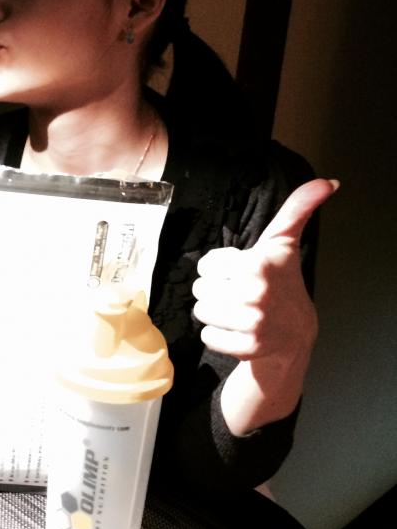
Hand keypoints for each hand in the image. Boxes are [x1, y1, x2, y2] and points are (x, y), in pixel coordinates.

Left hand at [192, 178, 338, 362]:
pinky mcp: (247, 347)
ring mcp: (252, 323)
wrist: (295, 330)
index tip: (239, 272)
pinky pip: (207, 336)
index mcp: (256, 265)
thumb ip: (297, 208)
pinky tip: (237, 330)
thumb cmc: (282, 279)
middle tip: (238, 293)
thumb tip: (327, 182)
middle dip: (215, 290)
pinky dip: (217, 335)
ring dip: (214, 313)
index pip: (206, 265)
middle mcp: (255, 294)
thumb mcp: (284, 241)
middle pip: (200, 289)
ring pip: (201, 312)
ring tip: (236, 311)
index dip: (219, 269)